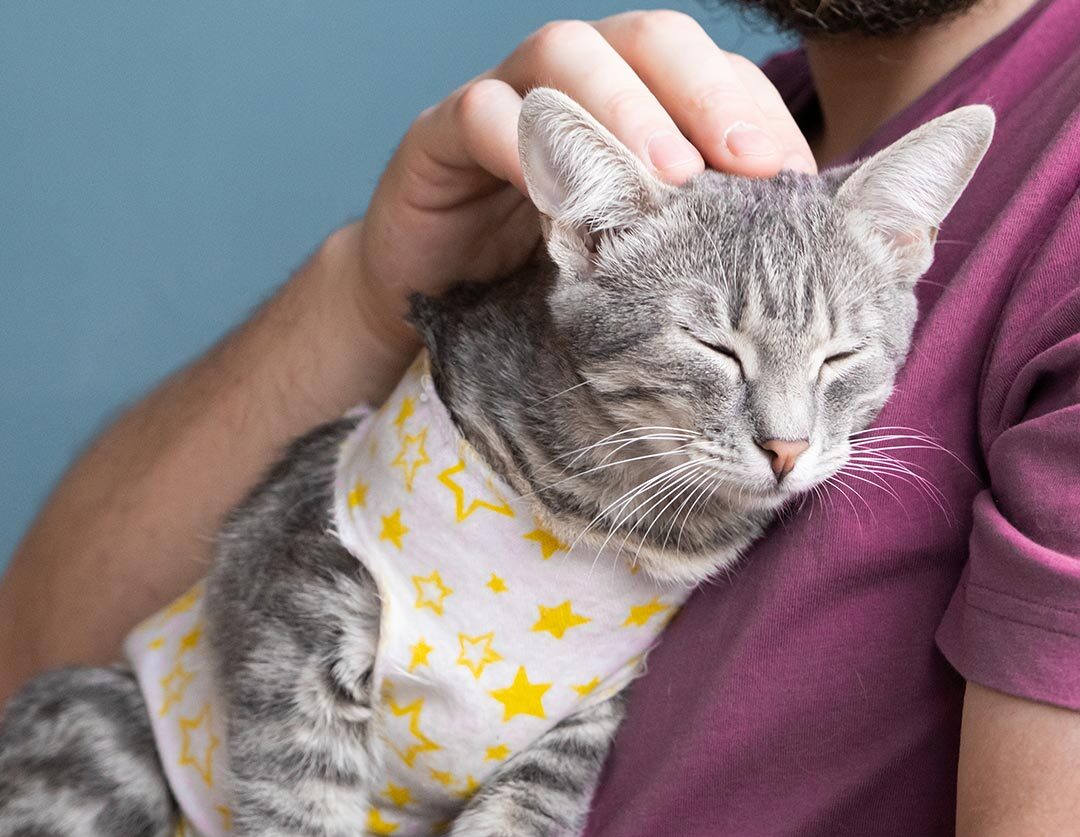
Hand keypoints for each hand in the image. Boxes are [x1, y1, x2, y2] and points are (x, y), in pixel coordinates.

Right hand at [350, 10, 815, 362]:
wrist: (437, 310)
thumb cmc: (544, 289)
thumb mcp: (637, 277)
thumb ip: (704, 253)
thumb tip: (810, 269)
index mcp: (634, 114)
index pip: (707, 81)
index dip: (755, 115)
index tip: (798, 183)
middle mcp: (578, 94)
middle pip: (648, 42)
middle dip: (704, 94)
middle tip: (750, 165)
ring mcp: (507, 104)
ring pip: (565, 55)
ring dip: (623, 109)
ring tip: (668, 178)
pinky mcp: (440, 138)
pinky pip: (479, 113)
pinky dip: (520, 139)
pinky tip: (557, 193)